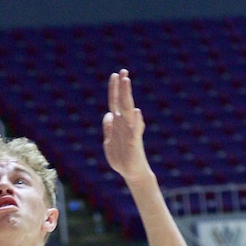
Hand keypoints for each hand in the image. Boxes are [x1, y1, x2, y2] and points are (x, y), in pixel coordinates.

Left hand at [102, 70, 150, 186]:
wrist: (131, 174)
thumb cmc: (122, 159)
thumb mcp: (109, 142)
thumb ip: (108, 129)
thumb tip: (108, 115)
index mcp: (117, 124)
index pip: (115, 102)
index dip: (115, 89)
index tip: (115, 74)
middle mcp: (125, 124)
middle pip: (123, 102)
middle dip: (123, 87)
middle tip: (123, 70)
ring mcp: (130, 132)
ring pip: (128, 110)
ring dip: (127, 95)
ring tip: (127, 82)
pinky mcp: (134, 143)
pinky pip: (136, 131)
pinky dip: (137, 121)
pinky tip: (137, 112)